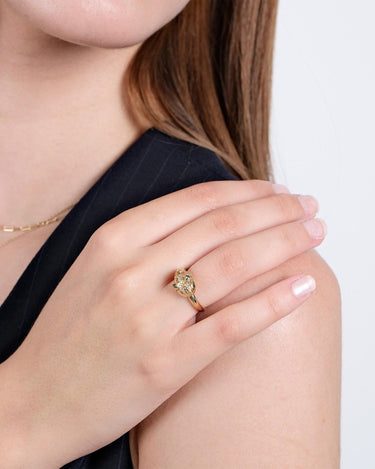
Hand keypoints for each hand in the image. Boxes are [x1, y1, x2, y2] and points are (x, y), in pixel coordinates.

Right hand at [0, 180, 324, 467]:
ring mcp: (148, 318)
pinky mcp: (164, 364)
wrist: (33, 400)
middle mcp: (130, 271)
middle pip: (223, 226)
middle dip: (277, 211)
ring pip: (233, 265)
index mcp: (113, 239)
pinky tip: (304, 286)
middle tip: (309, 207)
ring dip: (284, 244)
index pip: (198, 200)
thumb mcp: (95, 266)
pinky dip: (273, 302)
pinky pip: (231, 325)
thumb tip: (208, 220)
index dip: (249, 191)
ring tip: (314, 233)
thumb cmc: (67, 332)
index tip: (279, 191)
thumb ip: (146, 239)